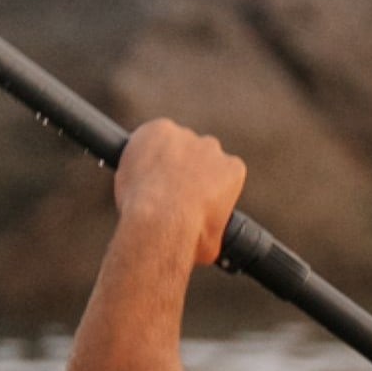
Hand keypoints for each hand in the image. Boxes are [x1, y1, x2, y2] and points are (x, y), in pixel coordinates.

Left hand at [113, 119, 245, 263]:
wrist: (159, 222)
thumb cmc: (188, 237)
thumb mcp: (214, 241)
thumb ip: (214, 229)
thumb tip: (209, 240)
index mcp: (233, 171)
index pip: (222, 170)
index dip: (205, 184)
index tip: (192, 195)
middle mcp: (212, 148)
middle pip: (198, 153)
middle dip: (186, 168)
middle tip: (168, 190)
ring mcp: (184, 136)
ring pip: (173, 143)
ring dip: (164, 157)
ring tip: (149, 182)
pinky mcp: (159, 129)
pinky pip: (151, 133)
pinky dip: (144, 145)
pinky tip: (138, 166)